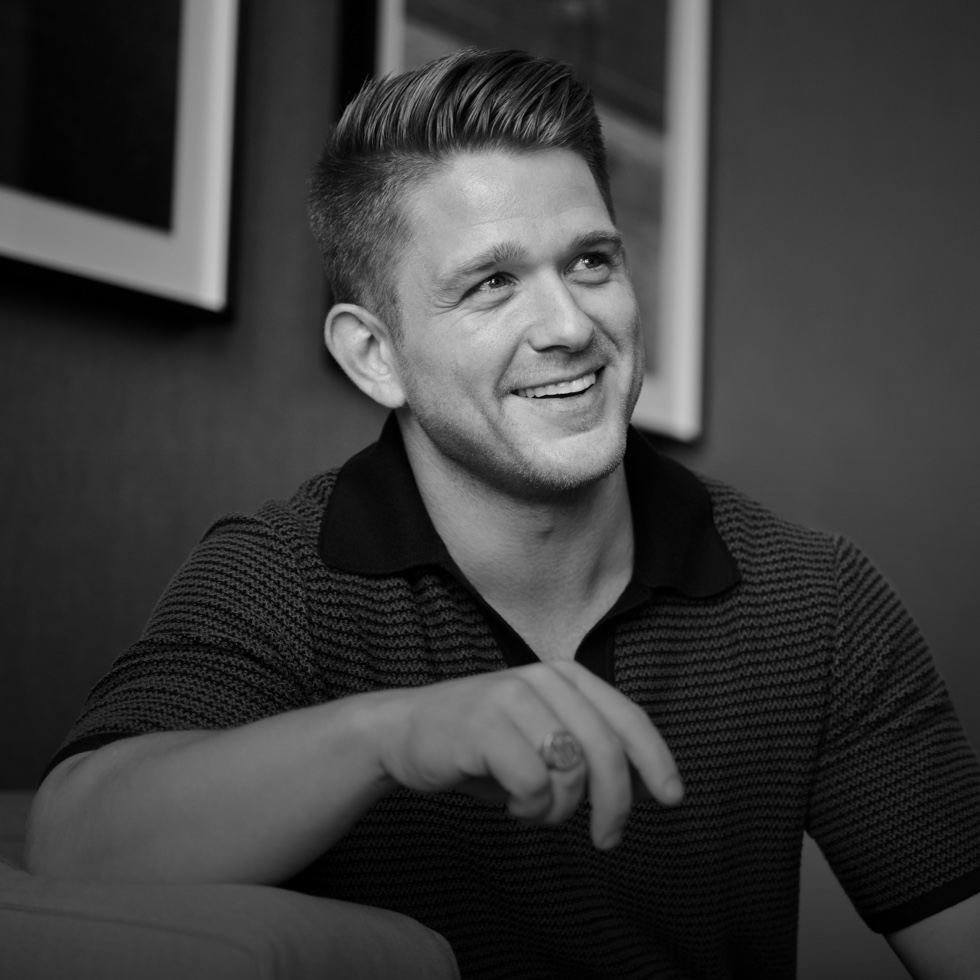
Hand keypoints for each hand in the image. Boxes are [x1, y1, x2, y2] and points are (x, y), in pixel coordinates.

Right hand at [367, 661, 682, 848]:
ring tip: (533, 810)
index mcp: (565, 677)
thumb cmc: (483, 745)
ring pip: (569, 772)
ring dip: (558, 810)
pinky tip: (508, 804)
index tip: (672, 798)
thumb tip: (646, 786)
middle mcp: (542, 678)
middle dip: (616, 804)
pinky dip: (528, 810)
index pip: (627, 717)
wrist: (406, 733)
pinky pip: (532, 785)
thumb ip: (588, 751)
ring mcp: (511, 697)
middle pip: (604, 749)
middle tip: (607, 839)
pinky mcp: (484, 723)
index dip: (656, 760)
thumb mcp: (543, 740)